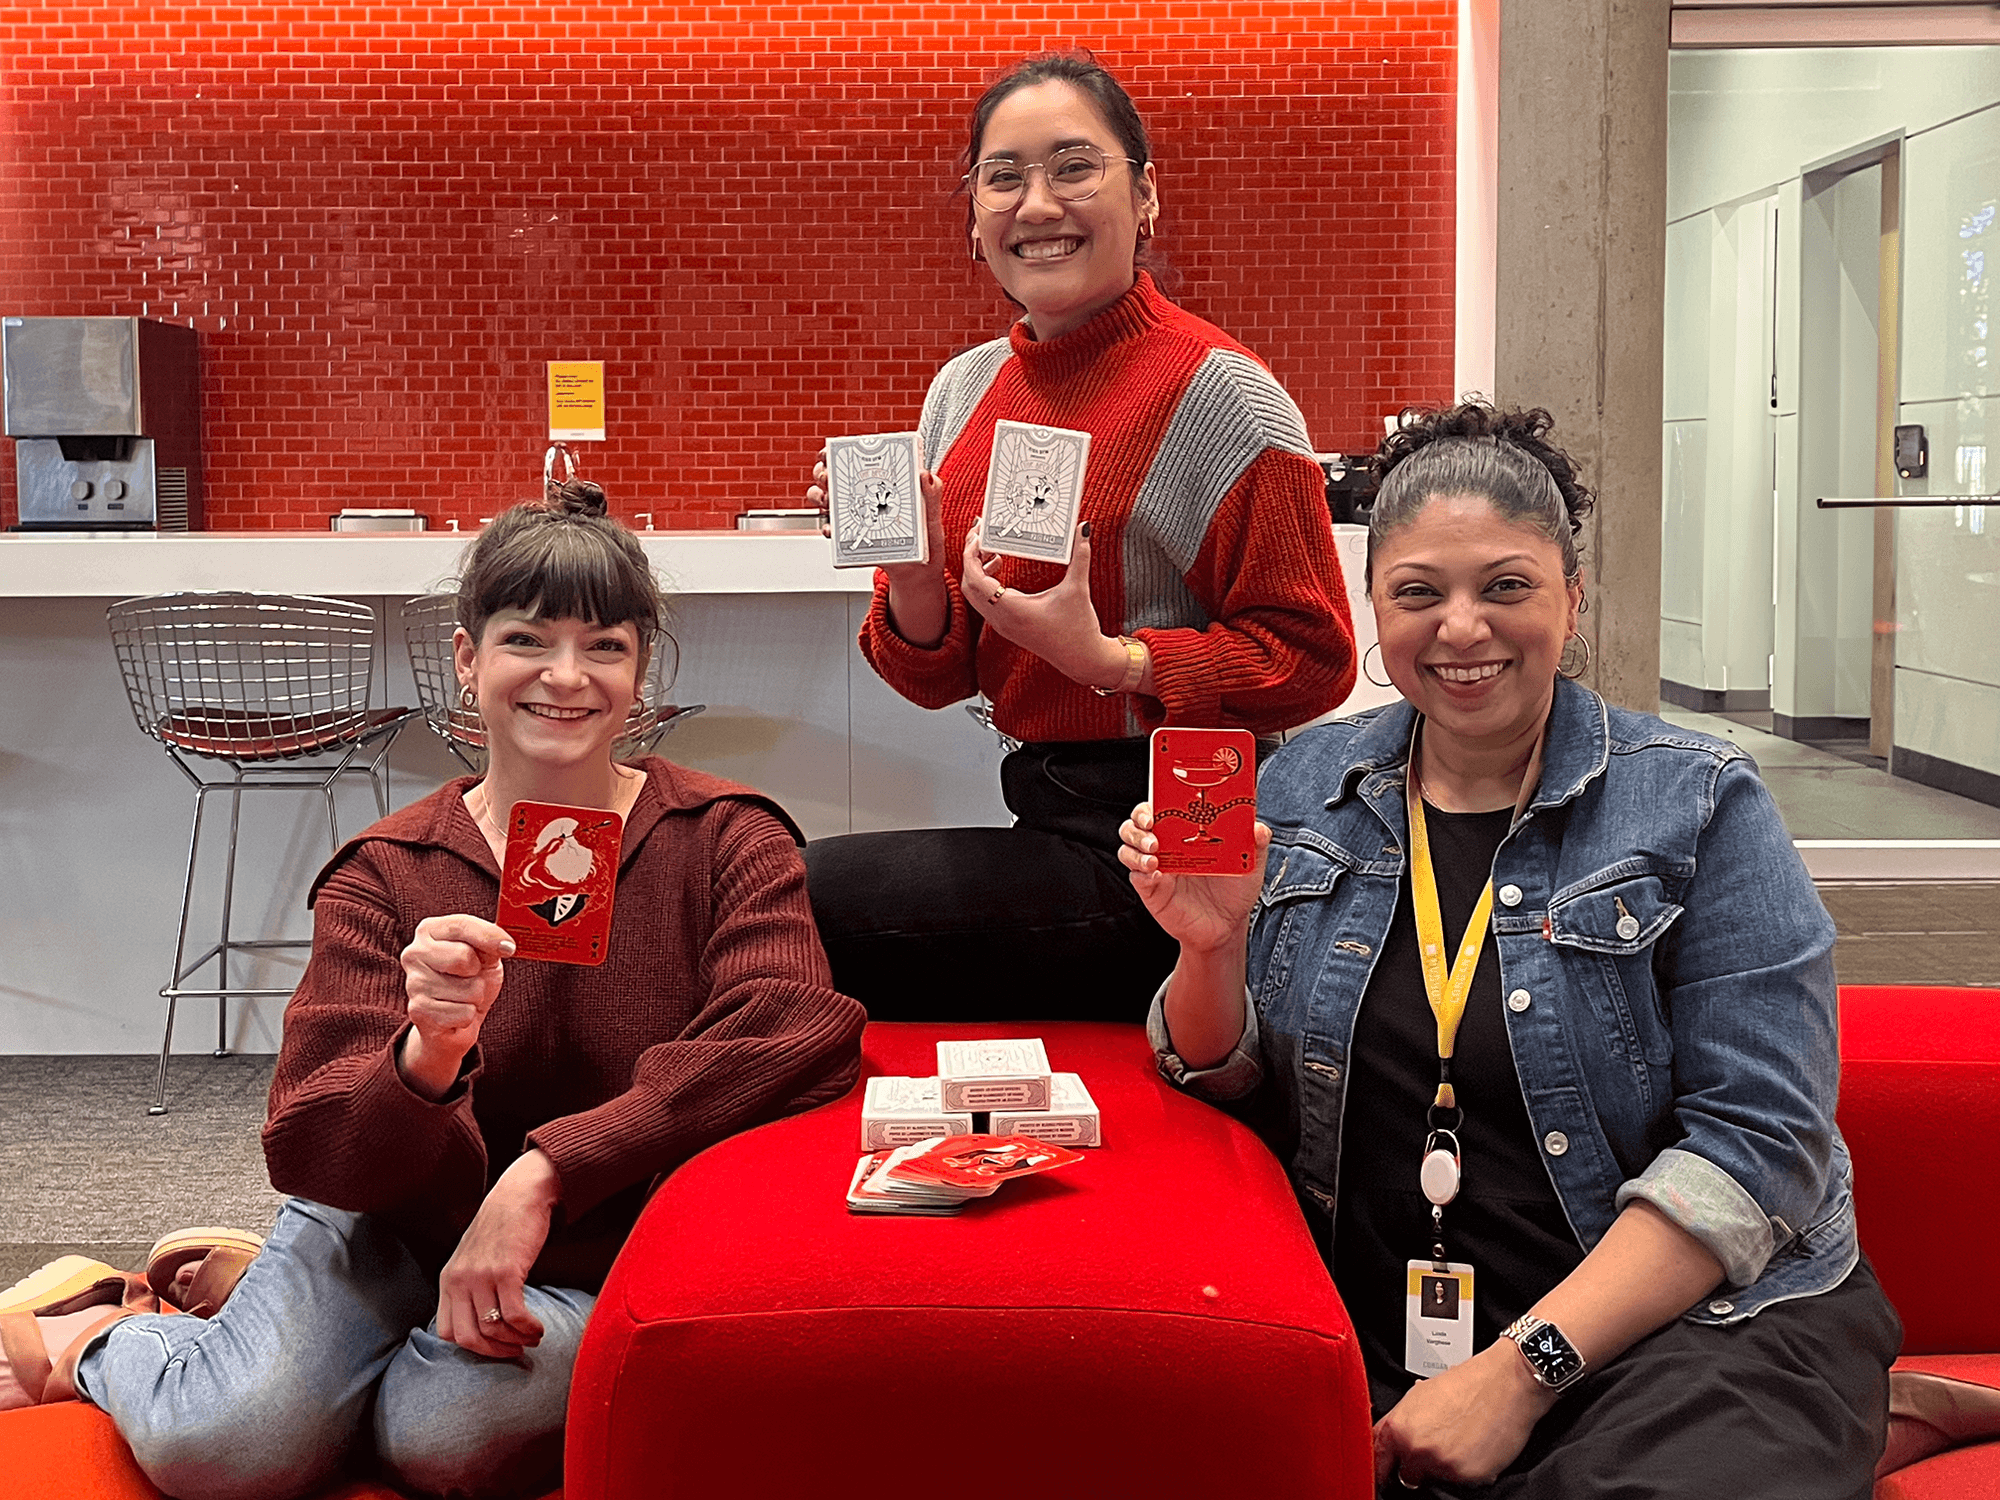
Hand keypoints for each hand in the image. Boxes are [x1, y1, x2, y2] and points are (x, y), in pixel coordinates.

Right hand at [398, 914, 512, 1096]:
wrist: (454, 1022)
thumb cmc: (472, 980)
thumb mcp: (486, 955)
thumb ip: (493, 940)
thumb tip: (507, 944)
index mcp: (432, 929)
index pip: (464, 925)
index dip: (492, 938)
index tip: (510, 949)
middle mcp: (414, 952)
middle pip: (464, 959)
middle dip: (481, 974)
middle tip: (474, 980)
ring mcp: (412, 983)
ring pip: (467, 990)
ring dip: (476, 998)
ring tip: (465, 998)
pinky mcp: (417, 1012)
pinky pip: (462, 1013)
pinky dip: (468, 1017)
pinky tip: (456, 1015)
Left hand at [435, 1148, 560, 1358]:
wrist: (520, 1193)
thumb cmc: (501, 1225)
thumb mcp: (472, 1256)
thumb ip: (469, 1286)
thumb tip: (481, 1322)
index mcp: (447, 1279)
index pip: (447, 1332)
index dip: (473, 1347)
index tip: (495, 1347)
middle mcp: (459, 1280)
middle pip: (468, 1338)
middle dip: (494, 1352)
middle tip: (515, 1352)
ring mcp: (481, 1276)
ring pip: (493, 1329)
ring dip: (516, 1341)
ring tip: (532, 1337)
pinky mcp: (506, 1271)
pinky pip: (514, 1315)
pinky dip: (528, 1328)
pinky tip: (538, 1328)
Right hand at [816, 460, 949, 646]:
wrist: (918, 570)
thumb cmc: (927, 539)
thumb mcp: (932, 513)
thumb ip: (931, 492)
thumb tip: (924, 473)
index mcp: (881, 482)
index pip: (856, 459)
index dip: (839, 451)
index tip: (833, 452)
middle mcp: (862, 495)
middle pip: (831, 474)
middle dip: (824, 472)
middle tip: (829, 478)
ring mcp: (853, 514)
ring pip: (824, 497)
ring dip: (820, 496)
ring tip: (829, 501)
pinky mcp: (849, 536)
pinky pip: (830, 528)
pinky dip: (827, 527)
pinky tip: (833, 528)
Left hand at [962, 520, 1128, 688]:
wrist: (1082, 660)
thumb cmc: (1079, 629)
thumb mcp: (1078, 589)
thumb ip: (1080, 556)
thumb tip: (1084, 528)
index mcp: (1012, 610)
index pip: (975, 579)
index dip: (971, 555)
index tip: (977, 535)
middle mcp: (1001, 620)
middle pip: (968, 586)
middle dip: (970, 559)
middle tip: (979, 535)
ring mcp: (1002, 625)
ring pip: (974, 595)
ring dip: (976, 571)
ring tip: (991, 549)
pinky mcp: (1007, 627)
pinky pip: (984, 601)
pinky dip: (984, 583)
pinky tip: (999, 566)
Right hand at [1119, 802, 1270, 952]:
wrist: (1226, 926)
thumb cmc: (1234, 890)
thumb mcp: (1250, 863)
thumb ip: (1256, 844)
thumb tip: (1259, 828)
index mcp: (1185, 832)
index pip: (1160, 808)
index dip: (1153, 802)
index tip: (1158, 802)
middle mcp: (1166, 846)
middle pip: (1135, 824)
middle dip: (1138, 821)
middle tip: (1151, 826)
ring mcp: (1156, 867)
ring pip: (1128, 847)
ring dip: (1136, 846)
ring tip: (1153, 855)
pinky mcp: (1151, 889)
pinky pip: (1135, 876)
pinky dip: (1140, 871)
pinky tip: (1155, 873)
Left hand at [1372, 1341, 1557, 1490]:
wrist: (1508, 1382)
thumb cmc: (1469, 1383)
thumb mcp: (1421, 1395)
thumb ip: (1400, 1422)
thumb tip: (1389, 1440)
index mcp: (1399, 1428)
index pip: (1378, 1460)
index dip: (1383, 1466)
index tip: (1386, 1471)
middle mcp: (1417, 1449)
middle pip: (1406, 1474)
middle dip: (1418, 1465)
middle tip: (1438, 1444)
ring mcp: (1443, 1465)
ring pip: (1436, 1478)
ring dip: (1445, 1467)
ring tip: (1461, 1440)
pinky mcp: (1469, 1477)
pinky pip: (1463, 1483)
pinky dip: (1469, 1470)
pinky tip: (1476, 1447)